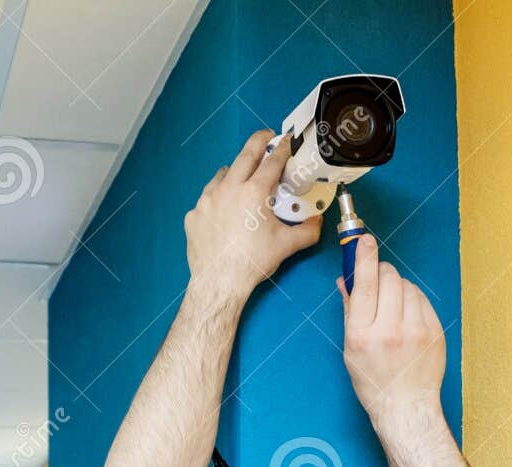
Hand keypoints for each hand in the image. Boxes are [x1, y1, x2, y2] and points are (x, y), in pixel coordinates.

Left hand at [183, 129, 322, 304]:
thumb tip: (317, 222)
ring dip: (235, 171)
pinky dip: (217, 198)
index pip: (272, 160)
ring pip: (223, 174)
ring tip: (242, 179)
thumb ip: (307, 230)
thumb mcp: (286, 245)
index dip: (283, 147)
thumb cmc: (252, 263)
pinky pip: (207, 198)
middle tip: (267, 139)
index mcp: (254, 192)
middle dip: (259, 142)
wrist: (219, 283)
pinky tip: (223, 210)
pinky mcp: (194, 214)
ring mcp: (207, 200)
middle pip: (246, 154)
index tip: (287, 141)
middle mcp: (228, 189)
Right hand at [339, 235, 446, 419]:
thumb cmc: (373, 381)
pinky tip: (407, 317)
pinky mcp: (434, 331)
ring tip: (393, 308)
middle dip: (381, 274)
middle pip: (388, 278)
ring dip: (398, 288)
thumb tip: (346, 278)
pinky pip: (422, 300)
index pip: (364, 284)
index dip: (364, 257)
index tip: (365, 240)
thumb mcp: (351, 349)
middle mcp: (389, 330)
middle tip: (378, 282)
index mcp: (362, 335)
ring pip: (407, 286)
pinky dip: (413, 301)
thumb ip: (350, 310)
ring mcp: (415, 331)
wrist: (405, 406)